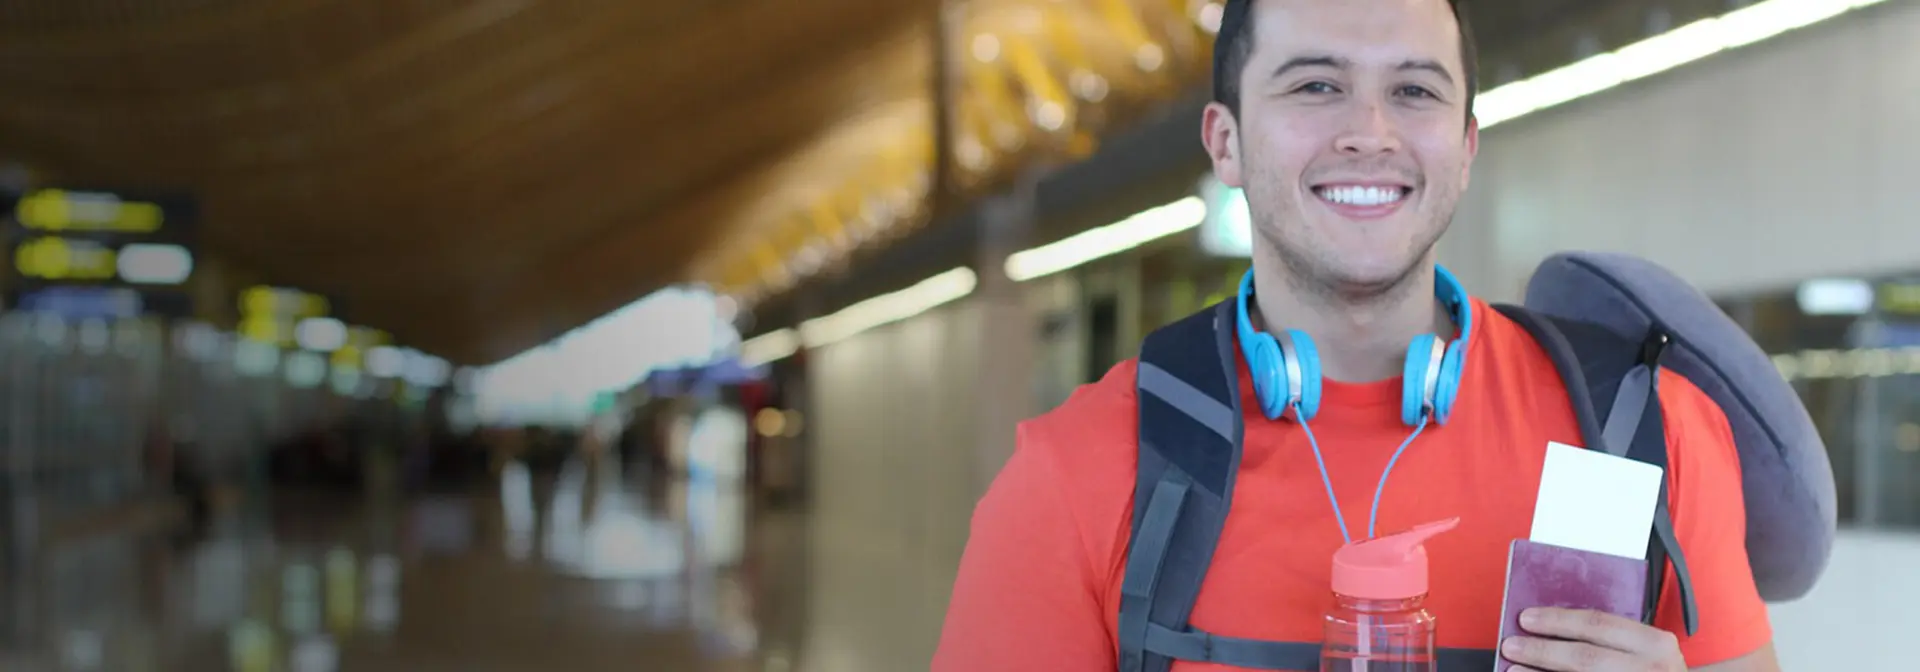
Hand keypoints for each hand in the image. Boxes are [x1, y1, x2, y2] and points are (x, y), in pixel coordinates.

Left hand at [1500, 607, 1684, 670]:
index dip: (1557, 621)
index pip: (1597, 625)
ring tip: (1514, 669)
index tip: (1526, 617)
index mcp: (1655, 644)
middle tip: (1511, 645)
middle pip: (1584, 658)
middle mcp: (1650, 670)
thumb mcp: (1645, 648)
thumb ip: (1609, 636)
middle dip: (1542, 651)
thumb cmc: (1655, 671)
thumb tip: (1552, 624)